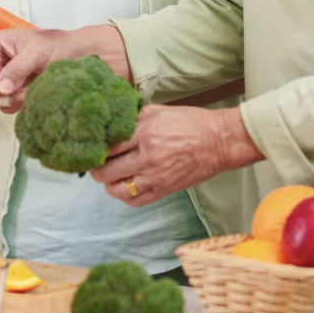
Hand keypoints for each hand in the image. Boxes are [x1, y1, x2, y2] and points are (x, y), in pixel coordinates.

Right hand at [0, 28, 75, 111]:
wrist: (78, 61)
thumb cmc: (57, 46)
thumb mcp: (37, 51)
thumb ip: (17, 68)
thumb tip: (0, 88)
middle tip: (11, 89)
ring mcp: (3, 81)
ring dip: (9, 99)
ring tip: (32, 88)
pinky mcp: (13, 96)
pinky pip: (5, 108)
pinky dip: (17, 106)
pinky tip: (32, 95)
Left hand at [90, 105, 260, 205]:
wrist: (219, 142)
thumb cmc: (191, 123)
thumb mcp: (159, 111)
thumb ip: (135, 117)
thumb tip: (114, 123)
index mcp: (145, 134)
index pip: (109, 147)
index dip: (97, 149)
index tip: (94, 148)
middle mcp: (147, 158)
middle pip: (107, 171)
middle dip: (97, 169)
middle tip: (98, 164)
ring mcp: (156, 177)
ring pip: (118, 190)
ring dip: (109, 185)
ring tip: (111, 177)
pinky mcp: (164, 190)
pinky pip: (136, 201)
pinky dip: (126, 197)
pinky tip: (126, 187)